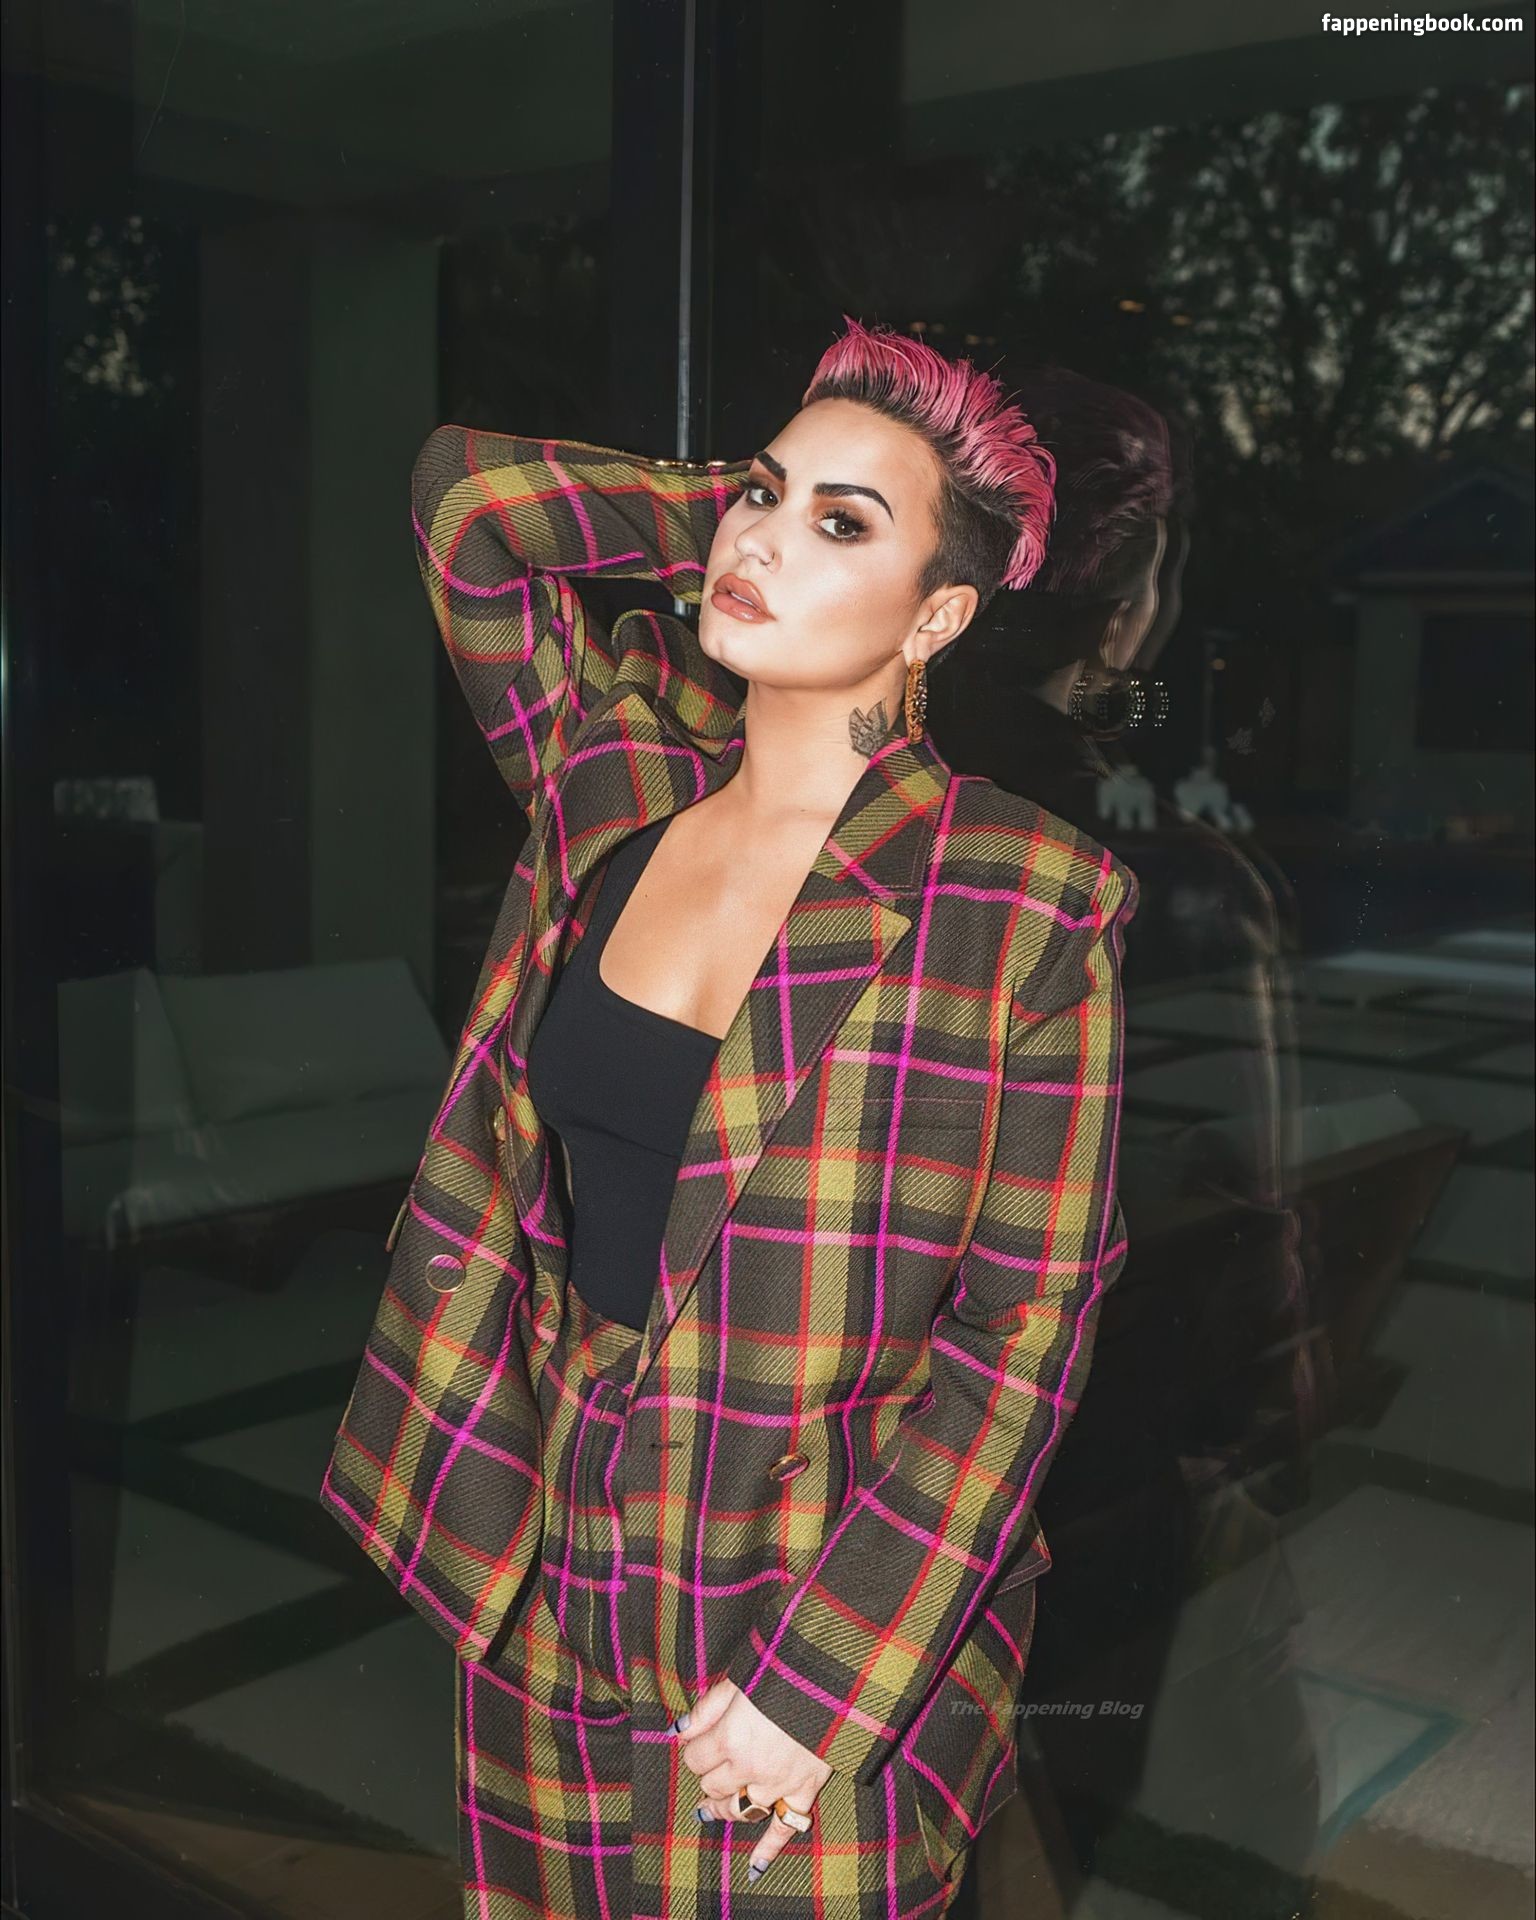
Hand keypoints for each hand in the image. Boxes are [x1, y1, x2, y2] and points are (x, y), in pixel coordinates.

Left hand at [670, 1677, 832, 1883]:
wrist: (833, 1683)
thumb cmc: (783, 1673)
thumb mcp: (739, 1681)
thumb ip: (707, 1709)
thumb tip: (678, 1732)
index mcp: (730, 1739)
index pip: (695, 1758)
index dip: (694, 1749)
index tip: (698, 1741)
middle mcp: (750, 1768)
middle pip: (713, 1785)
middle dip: (708, 1774)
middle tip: (710, 1765)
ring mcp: (778, 1785)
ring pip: (739, 1810)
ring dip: (722, 1809)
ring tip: (708, 1809)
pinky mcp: (804, 1790)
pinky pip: (784, 1828)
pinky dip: (769, 1850)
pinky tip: (754, 1868)